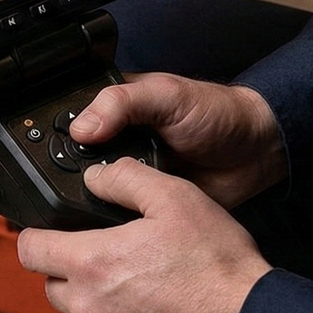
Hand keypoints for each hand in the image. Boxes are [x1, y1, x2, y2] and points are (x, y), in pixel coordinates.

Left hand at [15, 158, 272, 312]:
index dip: (39, 237)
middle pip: (54, 287)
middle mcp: (89, 309)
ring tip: (144, 294)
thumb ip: (126, 180)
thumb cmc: (218, 267)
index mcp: (92, 263)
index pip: (30, 249)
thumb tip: (95, 177)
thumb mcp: (176, 199)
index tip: (53, 235)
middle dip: (74, 272)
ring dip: (101, 307)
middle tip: (116, 261)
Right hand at [69, 74, 285, 206]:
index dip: (63, 137)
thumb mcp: (165, 95)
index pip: (72, 122)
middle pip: (77, 161)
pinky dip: (119, 217)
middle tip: (83, 178)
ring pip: (95, 191)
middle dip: (77, 172)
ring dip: (97, 197)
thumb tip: (82, 128)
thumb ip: (121, 103)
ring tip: (100, 199)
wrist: (255, 151)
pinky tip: (117, 215)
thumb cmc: (216, 112)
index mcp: (114, 110)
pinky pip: (122, 215)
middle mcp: (116, 142)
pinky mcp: (145, 205)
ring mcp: (130, 175)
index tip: (58, 151)